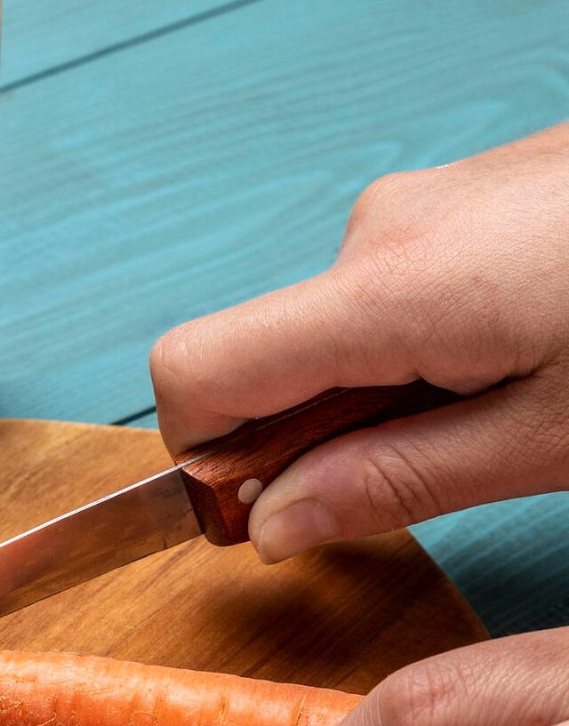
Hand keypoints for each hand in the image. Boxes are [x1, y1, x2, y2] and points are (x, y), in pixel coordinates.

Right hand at [150, 122, 568, 561]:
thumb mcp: (557, 439)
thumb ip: (396, 482)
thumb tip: (273, 524)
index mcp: (389, 290)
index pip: (192, 370)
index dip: (203, 457)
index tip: (268, 512)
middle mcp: (378, 230)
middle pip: (262, 357)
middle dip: (313, 434)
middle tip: (442, 468)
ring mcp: (417, 205)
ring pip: (328, 330)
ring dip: (379, 393)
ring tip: (515, 405)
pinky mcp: (456, 202)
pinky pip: (382, 291)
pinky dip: (416, 349)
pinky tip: (522, 358)